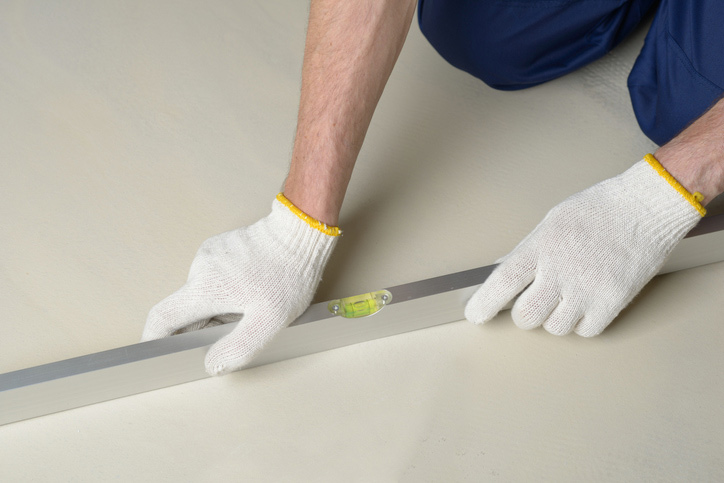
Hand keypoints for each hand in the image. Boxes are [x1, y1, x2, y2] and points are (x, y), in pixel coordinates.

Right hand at [142, 194, 339, 374]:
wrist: (301, 232)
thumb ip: (238, 348)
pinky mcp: (221, 247)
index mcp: (205, 287)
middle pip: (186, 308)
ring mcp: (209, 253)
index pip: (162, 317)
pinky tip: (252, 289)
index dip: (155, 339)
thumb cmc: (289, 273)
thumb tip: (211, 364)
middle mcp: (200, 267)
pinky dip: (227, 291)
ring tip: (253, 306)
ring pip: (203, 293)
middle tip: (239, 328)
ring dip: (220, 308)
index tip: (158, 354)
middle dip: (205, 326)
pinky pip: (214, 277)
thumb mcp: (269, 321)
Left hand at [465, 155, 704, 335]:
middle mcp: (561, 270)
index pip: (502, 282)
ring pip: (555, 327)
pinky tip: (586, 305)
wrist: (646, 206)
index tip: (476, 315)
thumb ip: (527, 251)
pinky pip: (586, 331)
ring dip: (555, 318)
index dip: (484, 303)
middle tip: (534, 302)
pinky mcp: (613, 301)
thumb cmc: (600, 209)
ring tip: (567, 297)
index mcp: (541, 246)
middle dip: (525, 314)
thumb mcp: (552, 222)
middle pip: (526, 316)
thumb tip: (502, 271)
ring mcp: (588, 288)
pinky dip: (582, 324)